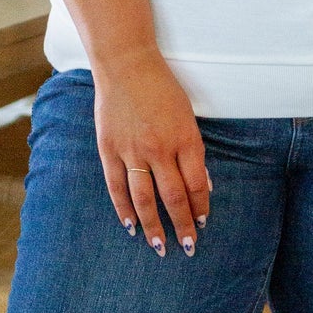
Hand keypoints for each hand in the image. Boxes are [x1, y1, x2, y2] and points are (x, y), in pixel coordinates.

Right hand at [92, 46, 209, 255]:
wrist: (126, 64)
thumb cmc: (162, 88)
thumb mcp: (187, 116)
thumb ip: (194, 151)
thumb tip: (203, 186)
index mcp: (185, 139)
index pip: (197, 185)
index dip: (201, 208)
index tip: (202, 223)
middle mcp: (160, 149)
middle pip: (174, 198)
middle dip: (183, 226)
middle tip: (188, 247)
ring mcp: (132, 150)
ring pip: (144, 199)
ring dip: (153, 226)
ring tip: (160, 246)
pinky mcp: (109, 149)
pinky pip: (117, 187)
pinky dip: (124, 209)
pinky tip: (131, 226)